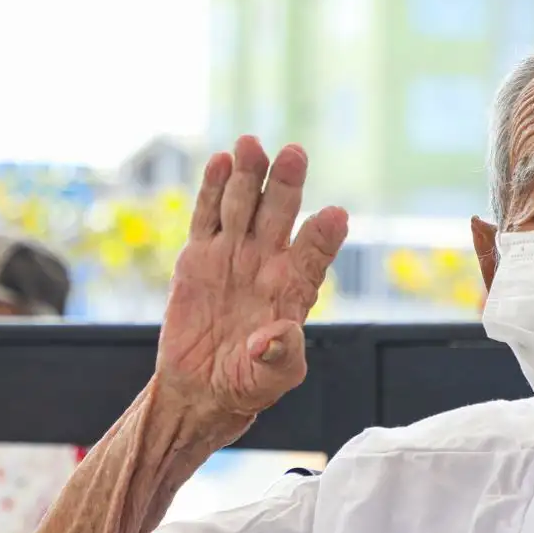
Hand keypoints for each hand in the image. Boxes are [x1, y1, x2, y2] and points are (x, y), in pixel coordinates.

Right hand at [155, 136, 348, 426]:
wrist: (202, 386)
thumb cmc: (248, 382)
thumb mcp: (273, 379)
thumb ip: (282, 356)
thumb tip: (276, 336)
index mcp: (294, 288)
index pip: (315, 253)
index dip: (324, 234)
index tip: (334, 217)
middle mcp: (268, 262)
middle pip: (281, 215)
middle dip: (287, 185)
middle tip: (294, 155)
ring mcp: (234, 254)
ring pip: (244, 206)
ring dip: (249, 175)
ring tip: (250, 145)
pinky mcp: (199, 256)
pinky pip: (207, 217)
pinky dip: (212, 189)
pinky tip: (220, 162)